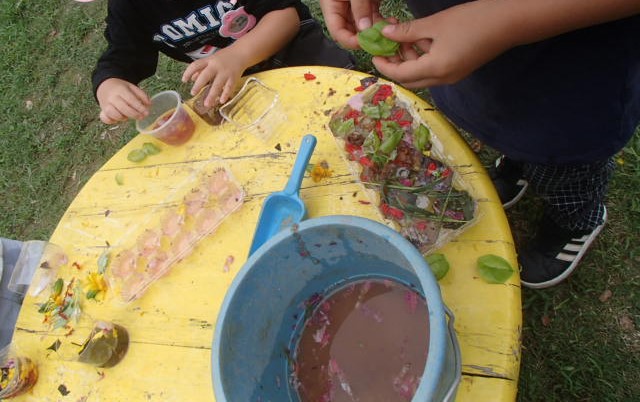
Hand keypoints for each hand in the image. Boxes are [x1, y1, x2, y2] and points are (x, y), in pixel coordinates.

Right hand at [96, 78, 150, 123]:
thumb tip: (149, 104)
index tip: (147, 112)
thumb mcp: (132, 87)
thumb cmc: (121, 88)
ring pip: (113, 114)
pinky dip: (111, 121)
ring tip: (128, 116)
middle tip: (142, 117)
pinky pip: (105, 118)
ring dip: (123, 117)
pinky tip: (117, 120)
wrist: (104, 85)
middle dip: (134, 114)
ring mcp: (106, 105)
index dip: (139, 107)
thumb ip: (141, 95)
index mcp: (120, 90)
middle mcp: (112, 97)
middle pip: (123, 108)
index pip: (130, 99)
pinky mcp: (102, 111)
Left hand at [181, 49, 245, 107]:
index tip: (184, 80)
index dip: (188, 72)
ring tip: (207, 104)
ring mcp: (226, 72)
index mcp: (209, 60)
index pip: (196, 65)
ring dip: (212, 95)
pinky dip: (225, 94)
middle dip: (198, 85)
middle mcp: (216, 66)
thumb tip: (192, 78)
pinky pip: (229, 87)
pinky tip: (221, 101)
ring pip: (217, 84)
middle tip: (193, 93)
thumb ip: (202, 68)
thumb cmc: (225, 57)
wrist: (241, 53)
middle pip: (206, 75)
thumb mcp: (211, 59)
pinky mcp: (234, 78)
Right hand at [319, 0, 383, 48]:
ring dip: (376, 32)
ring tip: (388, 30)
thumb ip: (359, 7)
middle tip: (379, 41)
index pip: (337, 32)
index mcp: (331, 6)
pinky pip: (373, 18)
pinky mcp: (367, 3)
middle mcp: (342, 9)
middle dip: (365, 39)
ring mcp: (355, 7)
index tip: (365, 43)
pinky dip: (381, 23)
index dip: (350, 40)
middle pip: (351, 32)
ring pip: (364, 27)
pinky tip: (390, 23)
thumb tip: (365, 28)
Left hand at [371, 2, 519, 87]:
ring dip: (409, 58)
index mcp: (435, 70)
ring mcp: (452, 76)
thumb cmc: (472, 21)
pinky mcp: (459, 69)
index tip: (374, 53)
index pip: (400, 75)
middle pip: (409, 79)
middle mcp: (442, 79)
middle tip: (385, 46)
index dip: (384, 65)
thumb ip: (408, 32)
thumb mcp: (435, 25)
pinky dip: (423, 57)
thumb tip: (385, 33)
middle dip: (395, 64)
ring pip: (421, 74)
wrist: (509, 22)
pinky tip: (420, 39)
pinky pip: (433, 69)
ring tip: (401, 36)